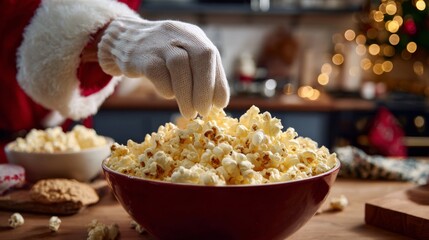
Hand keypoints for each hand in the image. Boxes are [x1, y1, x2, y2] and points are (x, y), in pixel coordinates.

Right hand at [98, 17, 229, 117]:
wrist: (123, 39)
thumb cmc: (161, 55)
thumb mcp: (184, 55)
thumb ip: (201, 73)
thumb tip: (219, 102)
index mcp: (193, 35)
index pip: (211, 55)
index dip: (218, 82)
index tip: (220, 105)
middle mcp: (179, 34)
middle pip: (201, 57)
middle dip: (205, 88)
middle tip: (204, 111)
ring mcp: (160, 43)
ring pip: (180, 66)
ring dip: (187, 94)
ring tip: (189, 113)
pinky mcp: (142, 56)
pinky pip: (158, 74)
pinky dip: (166, 89)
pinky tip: (168, 94)